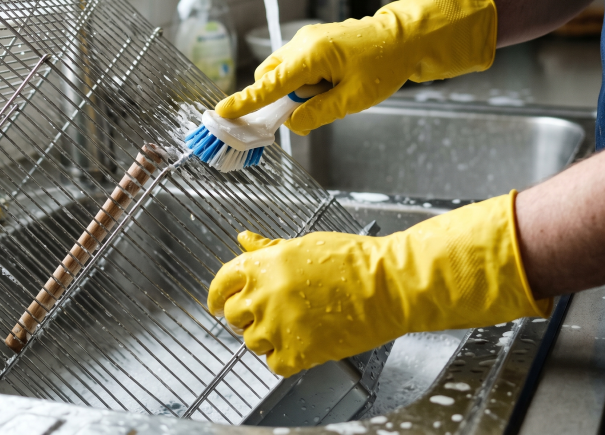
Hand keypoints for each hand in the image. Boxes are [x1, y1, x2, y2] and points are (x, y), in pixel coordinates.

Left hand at [207, 192, 550, 376]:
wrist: (387, 286)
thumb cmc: (354, 260)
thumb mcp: (304, 244)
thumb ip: (268, 249)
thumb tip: (244, 240)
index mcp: (262, 266)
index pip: (221, 284)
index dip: (218, 295)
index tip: (218, 303)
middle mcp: (264, 296)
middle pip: (234, 316)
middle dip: (246, 315)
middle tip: (269, 313)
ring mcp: (278, 327)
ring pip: (252, 342)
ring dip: (266, 337)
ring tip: (294, 325)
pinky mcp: (297, 353)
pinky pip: (274, 363)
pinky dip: (285, 357)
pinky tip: (303, 342)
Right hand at [214, 0, 496, 134]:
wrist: (406, 38)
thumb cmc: (384, 64)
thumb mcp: (353, 100)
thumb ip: (318, 113)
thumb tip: (292, 123)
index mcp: (312, 55)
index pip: (269, 84)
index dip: (246, 101)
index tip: (223, 112)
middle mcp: (303, 43)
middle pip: (270, 77)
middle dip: (279, 98)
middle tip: (308, 111)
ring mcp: (308, 40)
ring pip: (283, 72)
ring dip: (295, 91)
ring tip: (330, 95)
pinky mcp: (314, 43)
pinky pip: (296, 66)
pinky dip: (304, 82)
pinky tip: (331, 85)